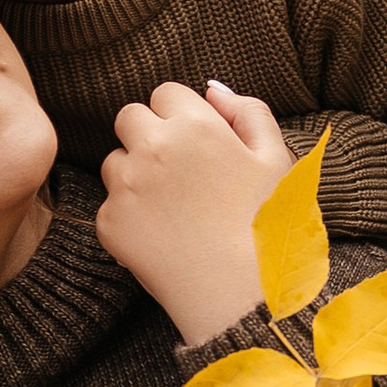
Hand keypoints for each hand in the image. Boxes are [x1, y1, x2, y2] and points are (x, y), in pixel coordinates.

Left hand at [98, 81, 292, 343]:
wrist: (242, 297)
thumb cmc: (270, 226)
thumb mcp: (278, 160)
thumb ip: (249, 112)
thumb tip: (212, 89)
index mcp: (195, 125)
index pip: (165, 93)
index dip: (181, 117)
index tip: (196, 145)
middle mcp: (152, 147)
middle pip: (129, 117)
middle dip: (148, 135)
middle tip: (178, 172)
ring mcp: (125, 186)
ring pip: (114, 160)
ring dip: (134, 174)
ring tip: (172, 208)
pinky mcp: (109, 223)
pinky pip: (109, 205)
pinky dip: (129, 217)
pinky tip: (162, 236)